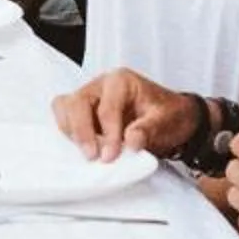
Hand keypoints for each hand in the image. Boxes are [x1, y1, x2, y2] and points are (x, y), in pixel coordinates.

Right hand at [53, 70, 198, 162]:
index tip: (110, 156)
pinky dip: (69, 134)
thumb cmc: (168, 114)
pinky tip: (82, 148)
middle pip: (78, 102)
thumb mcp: (166, 121)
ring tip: (87, 152)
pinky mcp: (83, 112)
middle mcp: (101, 85)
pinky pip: (65, 118)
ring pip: (65, 107)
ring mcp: (89, 97)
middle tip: (93, 156)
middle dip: (82, 131)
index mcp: (121, 81)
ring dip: (72, 131)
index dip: (108, 134)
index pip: (107, 108)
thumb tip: (131, 141)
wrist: (173, 118)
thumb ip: (148, 129)